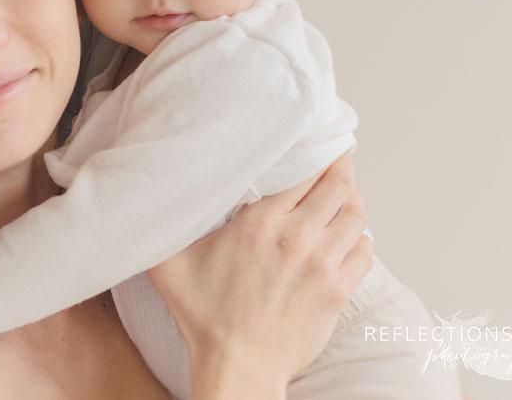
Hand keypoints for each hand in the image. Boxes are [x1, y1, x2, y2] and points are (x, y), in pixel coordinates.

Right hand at [147, 153, 372, 398]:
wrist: (238, 366)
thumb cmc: (204, 317)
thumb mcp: (169, 266)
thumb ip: (162, 226)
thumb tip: (146, 196)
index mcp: (259, 224)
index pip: (303, 172)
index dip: (313, 154)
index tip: (314, 145)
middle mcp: (296, 237)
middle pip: (338, 184)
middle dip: (341, 167)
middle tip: (337, 159)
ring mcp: (322, 265)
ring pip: (356, 215)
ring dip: (353, 201)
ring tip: (343, 197)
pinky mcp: (337, 291)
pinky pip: (365, 251)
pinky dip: (359, 239)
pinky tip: (347, 238)